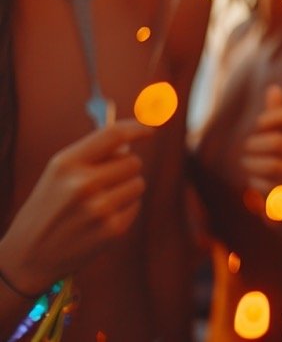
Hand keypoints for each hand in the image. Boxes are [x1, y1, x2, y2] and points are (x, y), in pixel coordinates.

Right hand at [0, 121, 153, 295]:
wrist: (28, 256)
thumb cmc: (48, 208)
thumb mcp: (58, 174)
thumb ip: (92, 154)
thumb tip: (131, 142)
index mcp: (66, 164)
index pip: (114, 135)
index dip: (137, 129)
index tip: (149, 130)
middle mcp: (83, 184)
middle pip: (133, 162)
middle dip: (125, 169)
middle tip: (104, 182)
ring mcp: (99, 208)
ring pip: (138, 183)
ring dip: (125, 190)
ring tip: (98, 202)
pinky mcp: (113, 229)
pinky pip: (136, 205)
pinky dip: (124, 209)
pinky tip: (100, 220)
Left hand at [242, 85, 281, 224]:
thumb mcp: (280, 139)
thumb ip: (276, 116)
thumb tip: (273, 88)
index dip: (267, 119)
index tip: (257, 128)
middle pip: (277, 141)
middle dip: (253, 146)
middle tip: (245, 152)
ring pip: (270, 166)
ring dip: (252, 167)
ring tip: (248, 168)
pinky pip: (269, 190)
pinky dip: (257, 188)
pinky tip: (256, 187)